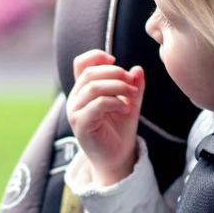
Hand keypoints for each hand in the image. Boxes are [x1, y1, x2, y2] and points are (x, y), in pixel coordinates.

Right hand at [67, 49, 144, 186]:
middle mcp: (76, 98)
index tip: (115, 60)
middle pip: (90, 73)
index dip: (96, 56)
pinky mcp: (80, 125)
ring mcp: (75, 111)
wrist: (117, 156)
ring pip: (93, 87)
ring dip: (118, 87)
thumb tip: (138, 69)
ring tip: (133, 96)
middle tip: (132, 83)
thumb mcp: (130, 102)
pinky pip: (97, 105)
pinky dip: (115, 103)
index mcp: (84, 89)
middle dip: (115, 73)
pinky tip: (126, 109)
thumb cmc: (120, 128)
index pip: (81, 63)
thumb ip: (134, 86)